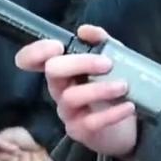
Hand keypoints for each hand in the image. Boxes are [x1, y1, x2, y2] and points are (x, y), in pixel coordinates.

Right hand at [16, 25, 137, 158]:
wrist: (128, 129)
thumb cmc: (112, 88)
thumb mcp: (111, 61)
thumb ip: (101, 43)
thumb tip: (85, 30)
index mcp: (60, 69)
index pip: (31, 59)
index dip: (35, 51)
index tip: (57, 46)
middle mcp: (58, 88)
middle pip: (53, 71)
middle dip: (79, 63)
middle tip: (108, 63)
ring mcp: (66, 111)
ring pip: (70, 96)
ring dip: (99, 89)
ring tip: (124, 86)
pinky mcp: (79, 130)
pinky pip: (90, 121)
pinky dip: (112, 113)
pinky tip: (129, 106)